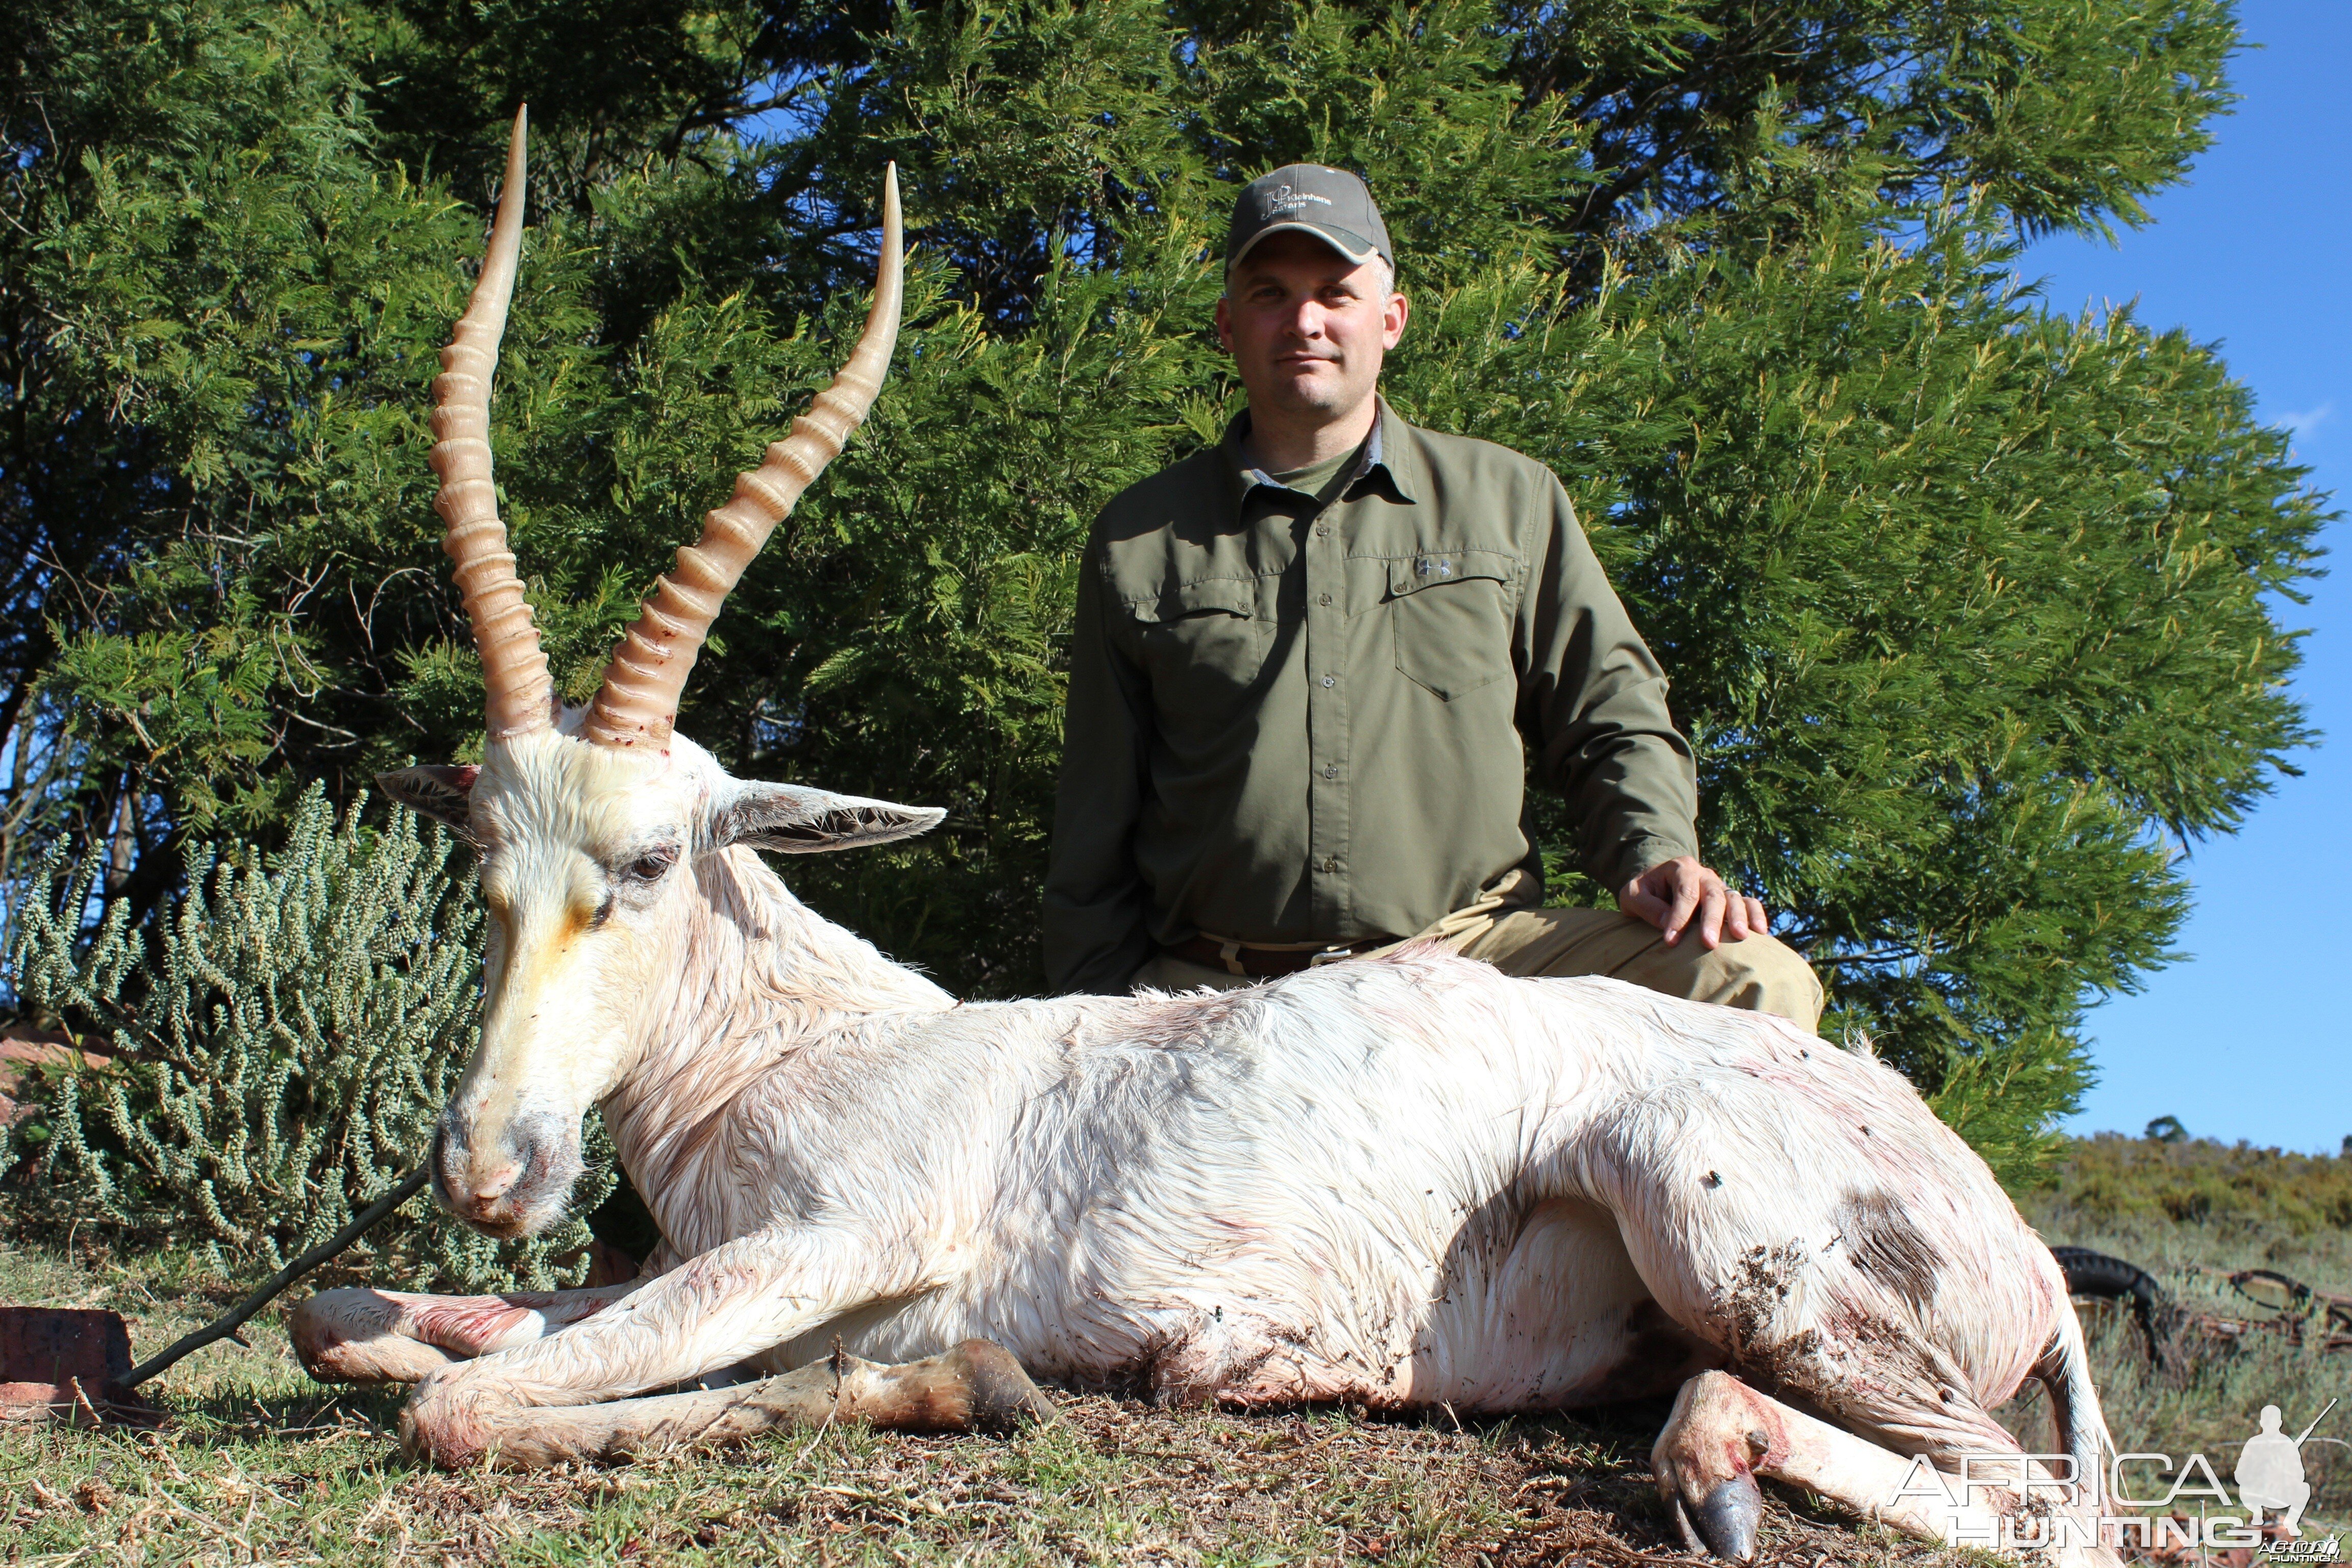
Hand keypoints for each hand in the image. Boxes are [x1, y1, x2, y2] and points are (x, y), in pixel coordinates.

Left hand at [1617, 856, 1768, 948]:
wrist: (1657, 884)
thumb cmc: (1643, 892)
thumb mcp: (1632, 895)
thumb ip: (1646, 906)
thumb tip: (1667, 922)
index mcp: (1681, 867)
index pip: (1684, 893)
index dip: (1679, 917)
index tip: (1671, 941)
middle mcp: (1704, 874)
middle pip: (1713, 895)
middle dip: (1711, 920)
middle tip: (1709, 943)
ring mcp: (1719, 885)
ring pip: (1734, 897)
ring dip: (1737, 917)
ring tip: (1740, 937)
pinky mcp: (1730, 897)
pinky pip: (1749, 902)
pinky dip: (1755, 914)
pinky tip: (1760, 932)